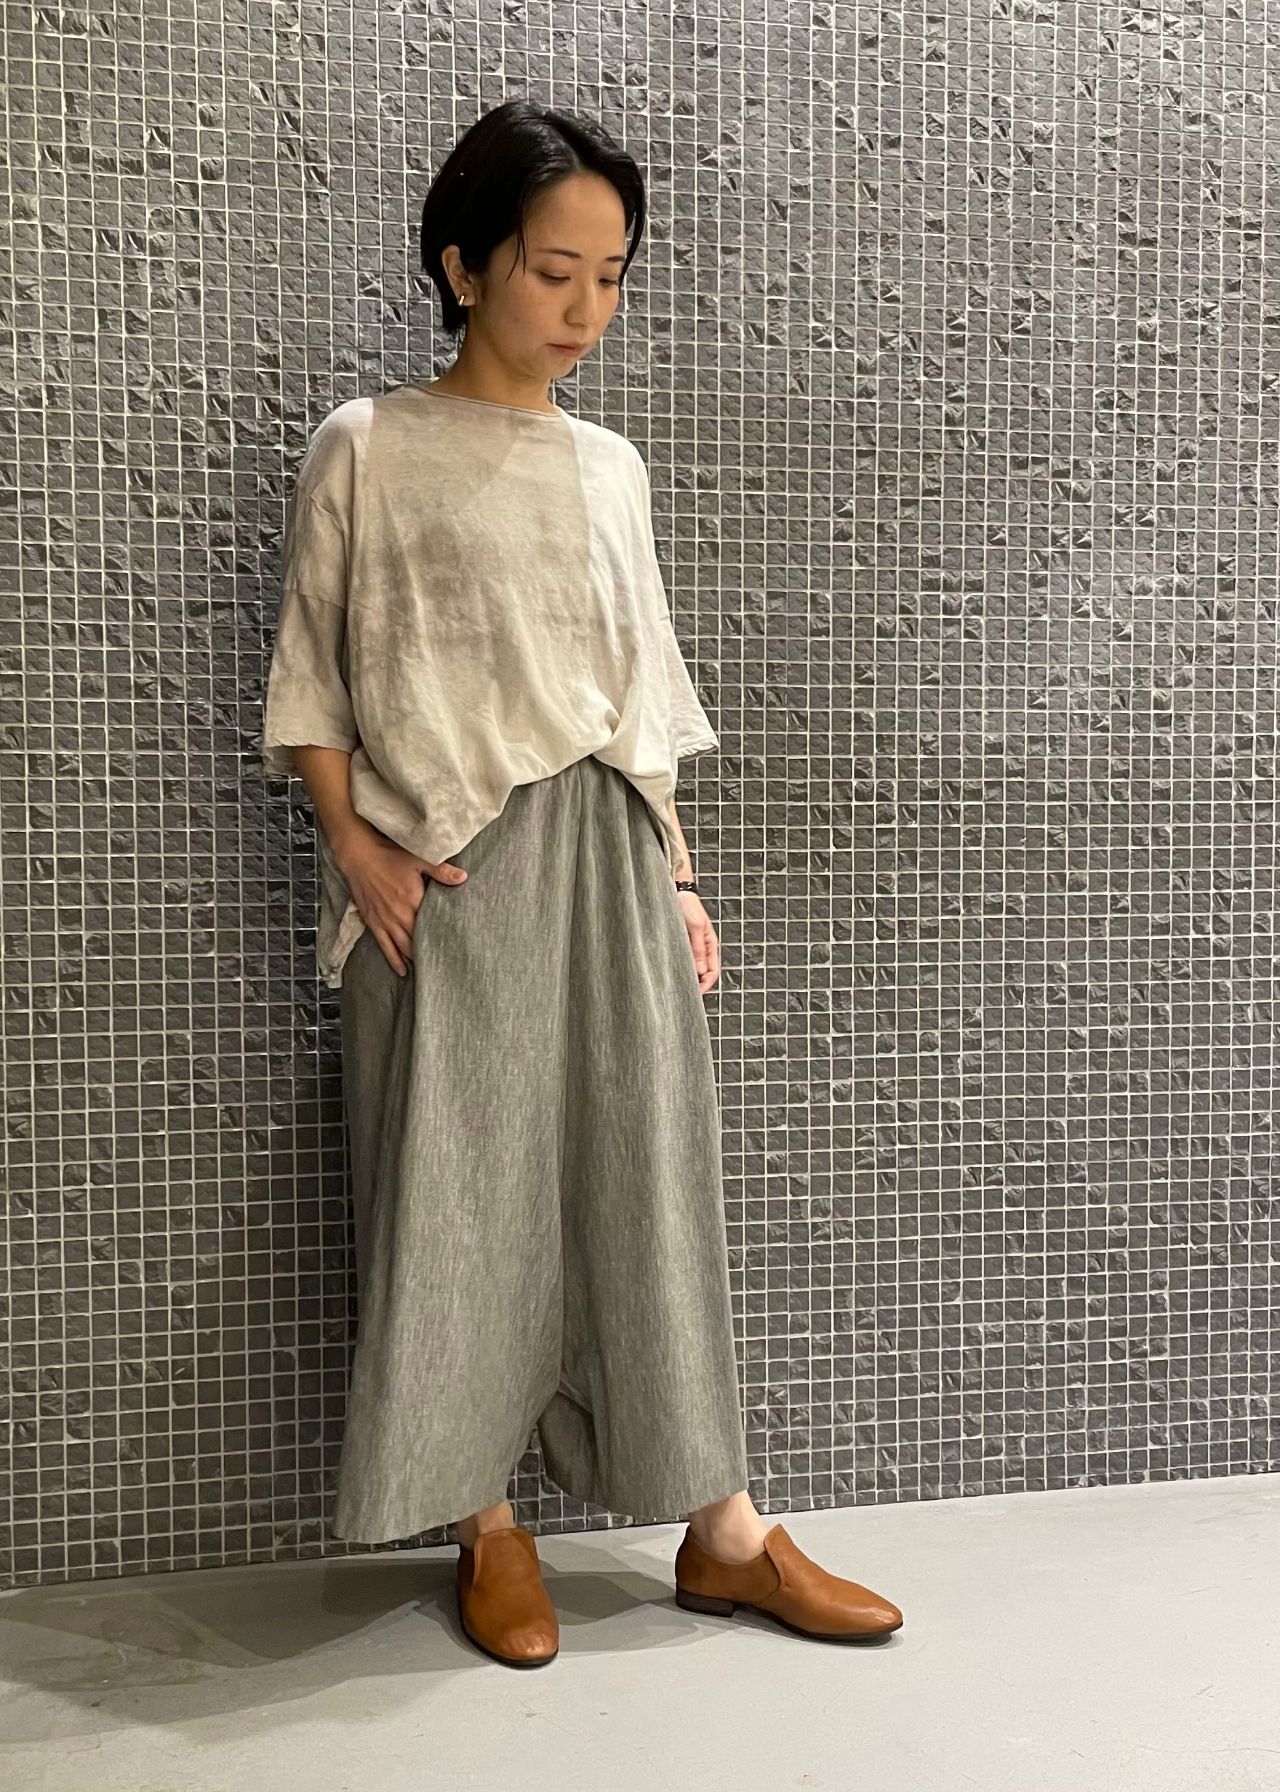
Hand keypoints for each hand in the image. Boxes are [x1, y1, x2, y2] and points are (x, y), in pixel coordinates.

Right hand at [334, 817, 467, 977]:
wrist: (359, 856)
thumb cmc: (389, 856)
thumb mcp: (419, 860)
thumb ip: (441, 871)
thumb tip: (463, 877)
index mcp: (413, 901)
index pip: (431, 926)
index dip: (442, 938)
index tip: (454, 948)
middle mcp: (399, 916)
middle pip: (417, 941)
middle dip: (430, 953)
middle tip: (444, 966)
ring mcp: (385, 921)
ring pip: (402, 947)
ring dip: (414, 959)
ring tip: (428, 972)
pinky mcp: (373, 923)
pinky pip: (385, 946)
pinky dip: (394, 960)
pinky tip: (403, 971)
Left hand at [676, 889, 719, 994]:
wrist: (677, 893)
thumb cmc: (689, 906)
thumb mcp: (696, 927)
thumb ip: (698, 949)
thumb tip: (701, 971)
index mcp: (710, 945)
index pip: (713, 971)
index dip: (707, 984)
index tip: (698, 993)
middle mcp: (702, 948)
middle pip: (703, 973)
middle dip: (698, 984)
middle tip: (686, 995)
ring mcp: (691, 947)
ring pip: (693, 968)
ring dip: (689, 978)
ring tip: (678, 987)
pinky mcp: (681, 943)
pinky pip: (683, 960)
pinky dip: (680, 968)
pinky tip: (673, 974)